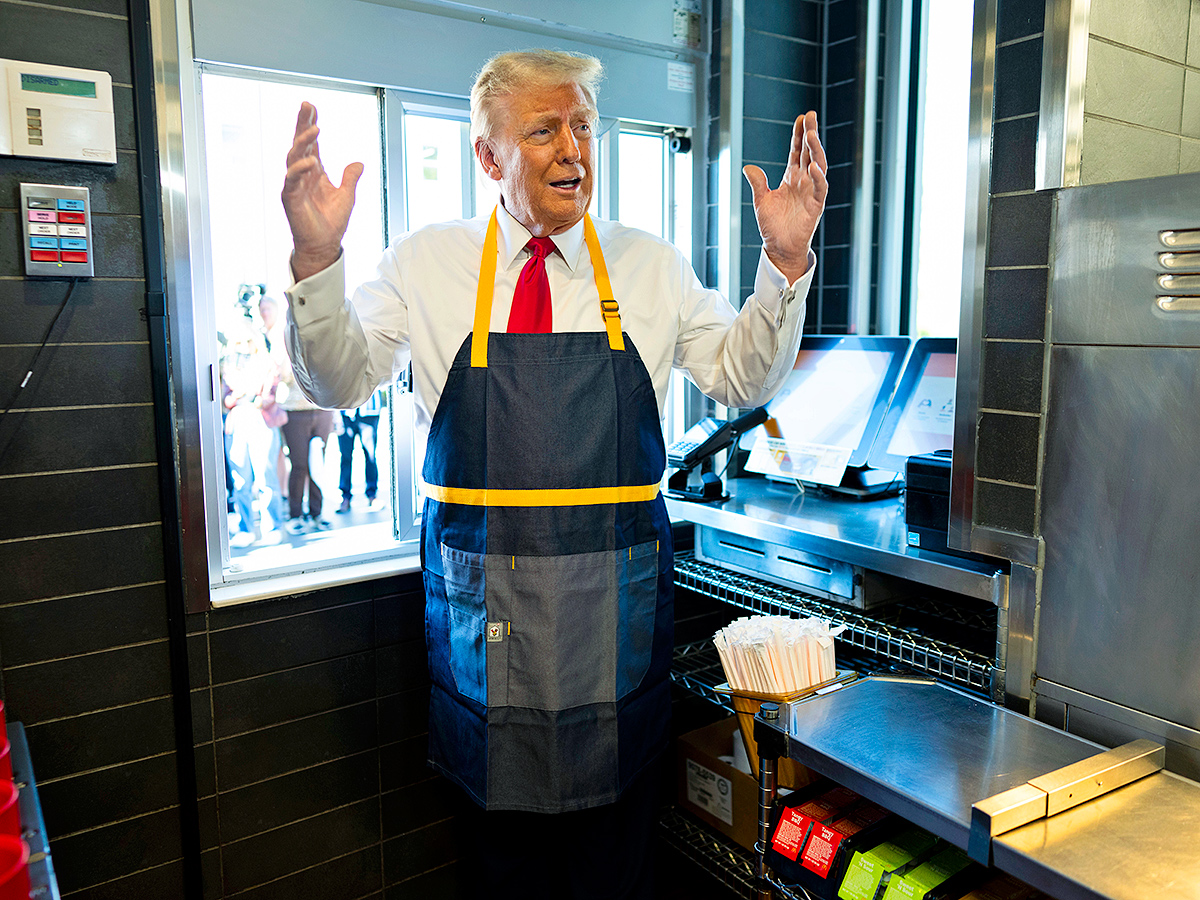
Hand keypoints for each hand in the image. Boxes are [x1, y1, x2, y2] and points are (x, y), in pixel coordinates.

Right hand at [282, 102, 363, 280]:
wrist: (323, 245)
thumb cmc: (331, 222)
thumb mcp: (347, 196)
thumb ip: (350, 178)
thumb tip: (359, 163)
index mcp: (314, 171)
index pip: (311, 143)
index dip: (310, 124)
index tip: (312, 107)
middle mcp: (302, 174)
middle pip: (299, 143)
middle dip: (302, 123)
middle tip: (306, 105)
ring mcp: (294, 184)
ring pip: (294, 156)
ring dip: (303, 141)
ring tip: (315, 128)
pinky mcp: (290, 197)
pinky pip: (292, 179)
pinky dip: (300, 169)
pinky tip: (310, 160)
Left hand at [743, 111, 827, 282]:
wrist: (779, 248)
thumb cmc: (773, 226)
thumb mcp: (761, 201)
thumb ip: (757, 183)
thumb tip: (748, 167)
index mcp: (792, 178)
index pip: (797, 151)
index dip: (799, 135)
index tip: (801, 118)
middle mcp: (804, 182)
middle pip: (809, 152)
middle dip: (810, 133)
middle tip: (811, 115)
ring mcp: (811, 192)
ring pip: (818, 165)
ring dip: (815, 150)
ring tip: (811, 134)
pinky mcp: (816, 205)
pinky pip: (820, 188)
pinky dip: (818, 177)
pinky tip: (813, 165)